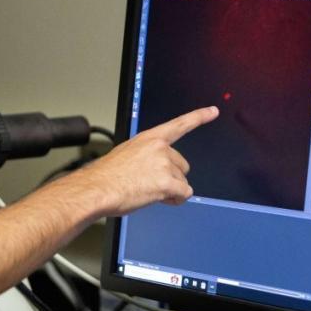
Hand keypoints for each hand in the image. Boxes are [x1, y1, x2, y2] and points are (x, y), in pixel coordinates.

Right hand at [78, 106, 218, 215]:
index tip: (213, 111)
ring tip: (147, 192)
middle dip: (172, 177)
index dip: (199, 117)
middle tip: (150, 184)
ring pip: (182, 181)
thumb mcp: (125, 155)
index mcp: (148, 138)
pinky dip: (175, 199)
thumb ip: (144, 157)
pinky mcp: (167, 182)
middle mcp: (160, 148)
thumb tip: (151, 172)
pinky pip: (183, 193)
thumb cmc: (105, 176)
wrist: (97, 189)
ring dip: (170, 190)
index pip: (179, 124)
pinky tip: (160, 199)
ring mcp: (164, 164)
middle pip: (182, 165)